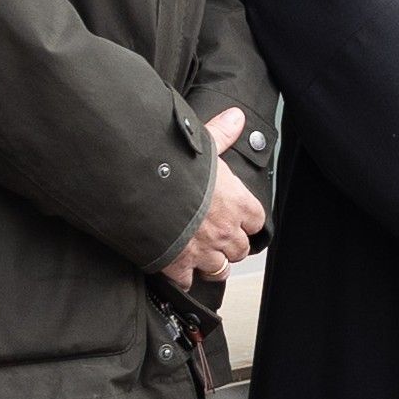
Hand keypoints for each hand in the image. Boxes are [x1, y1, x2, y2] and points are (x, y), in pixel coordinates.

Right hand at [162, 104, 264, 294]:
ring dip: (213, 264)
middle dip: (232, 245)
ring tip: (203, 256)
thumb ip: (221, 133)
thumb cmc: (174, 165)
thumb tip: (236, 116)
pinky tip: (177, 268)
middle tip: (219, 237)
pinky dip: (183, 278)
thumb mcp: (202, 142)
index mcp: (236, 202)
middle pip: (241, 249)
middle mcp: (225, 231)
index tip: (239, 217)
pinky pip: (188, 282)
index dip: (248, 219)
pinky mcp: (178, 266)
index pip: (256, 219)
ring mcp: (203, 252)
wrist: (142, 190)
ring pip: (220, 270)